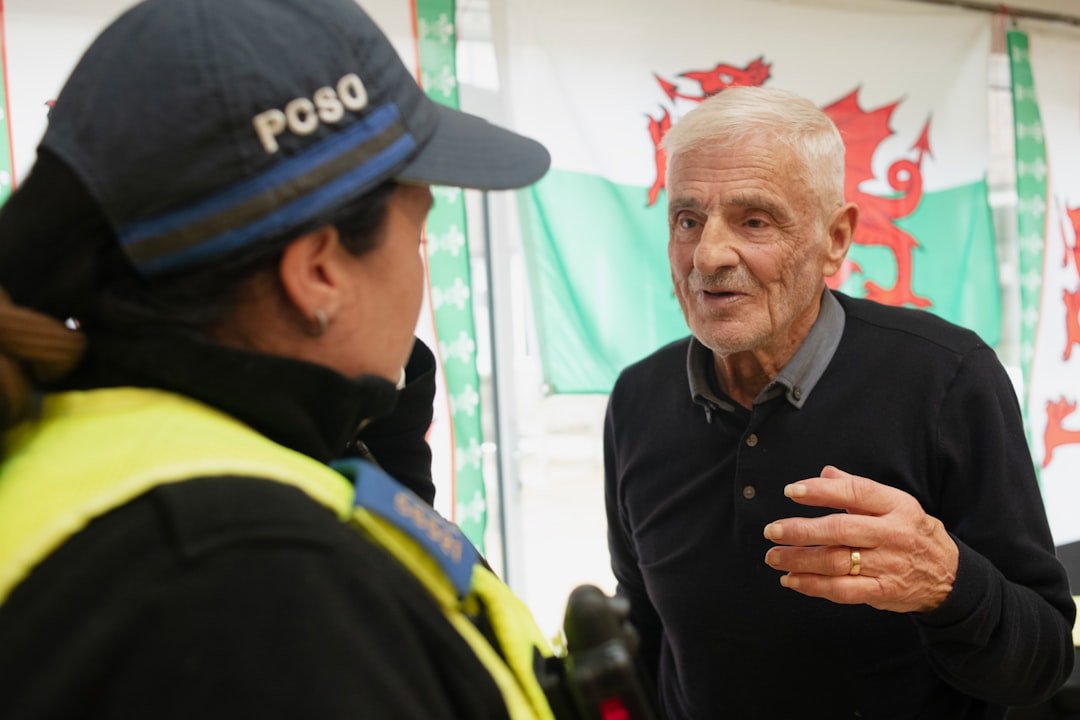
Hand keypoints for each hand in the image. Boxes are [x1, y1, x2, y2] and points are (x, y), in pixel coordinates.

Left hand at [763, 466, 957, 612]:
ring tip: (774, 556)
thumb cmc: (910, 532)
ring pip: (837, 561)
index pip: (856, 493)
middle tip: (772, 530)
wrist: (948, 574)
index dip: (822, 491)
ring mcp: (888, 564)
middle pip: (840, 530)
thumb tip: (825, 473)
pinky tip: (792, 580)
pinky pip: (843, 590)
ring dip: (800, 560)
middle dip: (801, 530)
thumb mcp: (894, 503)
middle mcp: (892, 534)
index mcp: (896, 506)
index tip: (791, 491)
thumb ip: (857, 489)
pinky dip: (813, 586)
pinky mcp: (883, 591)